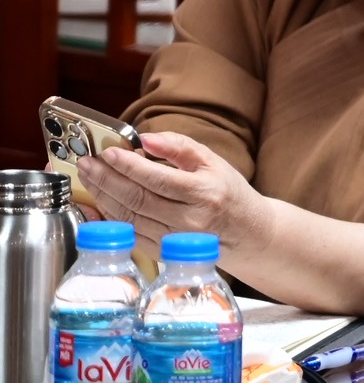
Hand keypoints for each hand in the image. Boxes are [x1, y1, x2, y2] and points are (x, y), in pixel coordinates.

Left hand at [80, 134, 270, 247]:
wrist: (245, 233)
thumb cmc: (228, 193)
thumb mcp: (214, 162)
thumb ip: (180, 146)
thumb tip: (146, 139)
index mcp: (204, 194)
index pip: (156, 179)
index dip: (128, 166)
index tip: (108, 152)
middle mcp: (188, 221)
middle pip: (136, 199)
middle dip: (106, 179)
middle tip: (88, 163)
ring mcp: (173, 241)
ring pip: (128, 217)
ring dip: (103, 196)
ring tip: (90, 177)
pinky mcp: (161, 253)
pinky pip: (128, 233)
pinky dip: (109, 216)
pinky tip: (100, 200)